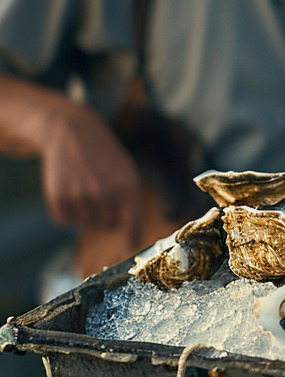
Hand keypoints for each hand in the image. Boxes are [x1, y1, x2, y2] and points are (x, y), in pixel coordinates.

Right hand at [38, 100, 141, 246]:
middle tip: (100, 191)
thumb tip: (130, 228)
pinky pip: (65, 220)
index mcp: (128, 185)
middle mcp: (106, 193)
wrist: (71, 132)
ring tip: (85, 186)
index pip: (132, 220)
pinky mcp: (59, 197)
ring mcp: (81, 196)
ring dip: (86, 211)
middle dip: (106, 213)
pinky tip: (69, 190)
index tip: (132, 244)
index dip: (132, 235)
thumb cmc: (103, 154)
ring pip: (86, 222)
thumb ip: (129, 197)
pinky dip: (66, 211)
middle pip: (108, 224)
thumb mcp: (125, 169)